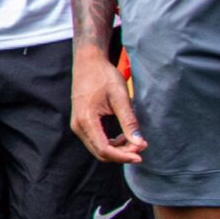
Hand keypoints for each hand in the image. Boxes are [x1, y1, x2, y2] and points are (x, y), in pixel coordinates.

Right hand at [70, 49, 145, 163]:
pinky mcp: (81, 122)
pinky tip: (123, 135)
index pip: (104, 149)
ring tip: (135, 140)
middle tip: (141, 145)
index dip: (123, 156)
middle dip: (122, 153)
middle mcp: (78, 126)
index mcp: (86, 120)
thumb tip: (139, 142)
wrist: (88, 62)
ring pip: (98, 148)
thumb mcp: (120, 98)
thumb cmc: (104, 76)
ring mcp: (78, 125)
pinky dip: (111, 143)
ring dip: (117, 149)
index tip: (141, 155)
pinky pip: (96, 140)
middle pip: (101, 152)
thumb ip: (129, 121)